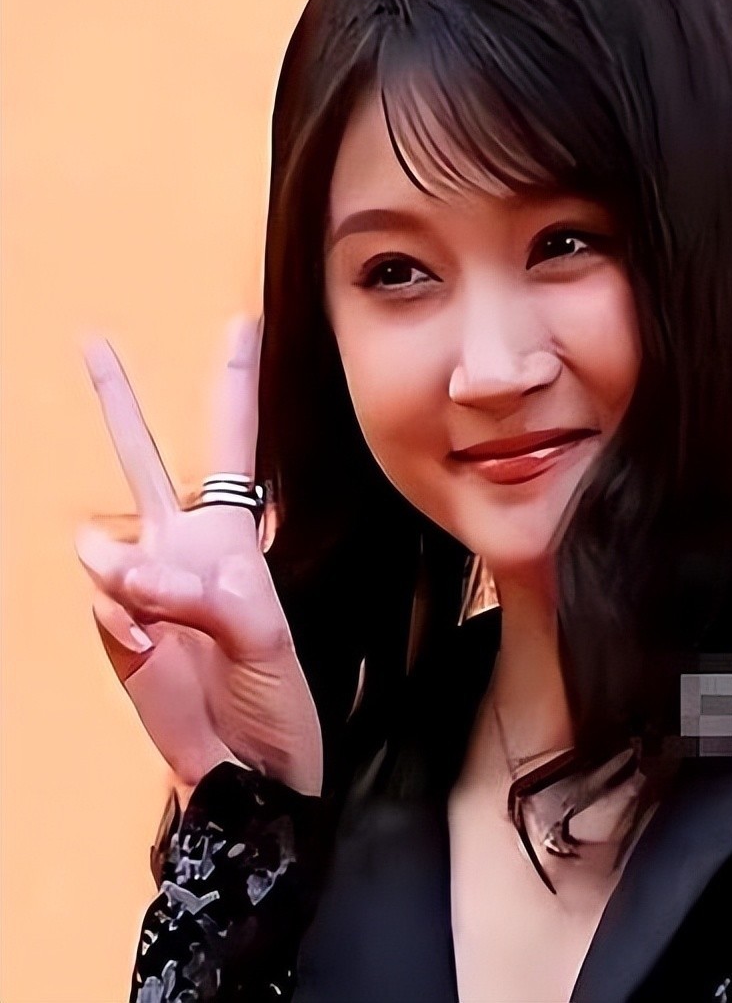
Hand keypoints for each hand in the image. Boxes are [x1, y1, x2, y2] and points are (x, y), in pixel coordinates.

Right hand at [76, 317, 322, 796]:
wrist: (246, 768)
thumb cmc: (277, 701)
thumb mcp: (264, 638)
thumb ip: (197, 593)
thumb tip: (121, 562)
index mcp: (234, 537)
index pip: (232, 447)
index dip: (234, 386)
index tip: (240, 325)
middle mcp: (184, 549)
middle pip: (144, 459)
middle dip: (119, 401)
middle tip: (92, 340)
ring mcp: (142, 588)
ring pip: (106, 548)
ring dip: (134, 584)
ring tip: (165, 628)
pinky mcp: (114, 628)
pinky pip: (100, 604)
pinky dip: (123, 626)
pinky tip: (149, 649)